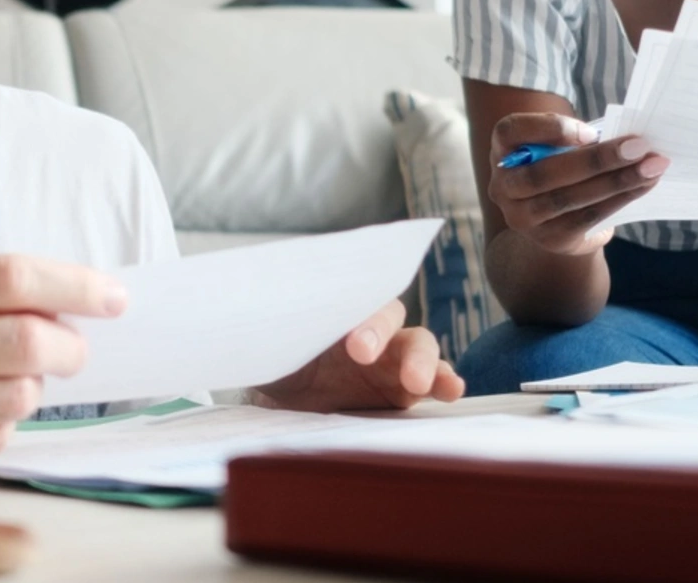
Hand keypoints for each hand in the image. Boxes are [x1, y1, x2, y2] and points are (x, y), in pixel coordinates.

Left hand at [249, 300, 464, 411]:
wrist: (282, 397)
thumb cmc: (278, 356)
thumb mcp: (269, 343)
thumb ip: (272, 332)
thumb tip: (245, 323)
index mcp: (339, 305)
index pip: (357, 300)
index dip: (363, 321)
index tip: (354, 347)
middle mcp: (370, 325)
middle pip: (391, 319)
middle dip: (387, 339)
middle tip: (372, 362)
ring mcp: (390, 357)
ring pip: (420, 350)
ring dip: (429, 364)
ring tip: (437, 385)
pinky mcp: (400, 389)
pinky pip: (428, 383)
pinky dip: (442, 384)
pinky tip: (452, 392)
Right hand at [489, 113, 668, 255]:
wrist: (555, 220)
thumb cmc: (562, 167)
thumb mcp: (558, 146)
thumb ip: (578, 138)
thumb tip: (626, 136)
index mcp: (502, 150)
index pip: (510, 132)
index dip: (548, 128)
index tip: (590, 131)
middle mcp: (504, 186)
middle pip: (545, 172)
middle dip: (597, 159)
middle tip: (638, 147)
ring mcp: (523, 217)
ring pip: (570, 198)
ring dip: (617, 181)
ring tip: (651, 167)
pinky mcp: (549, 239)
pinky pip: (587, 218)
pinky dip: (619, 199)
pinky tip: (644, 186)